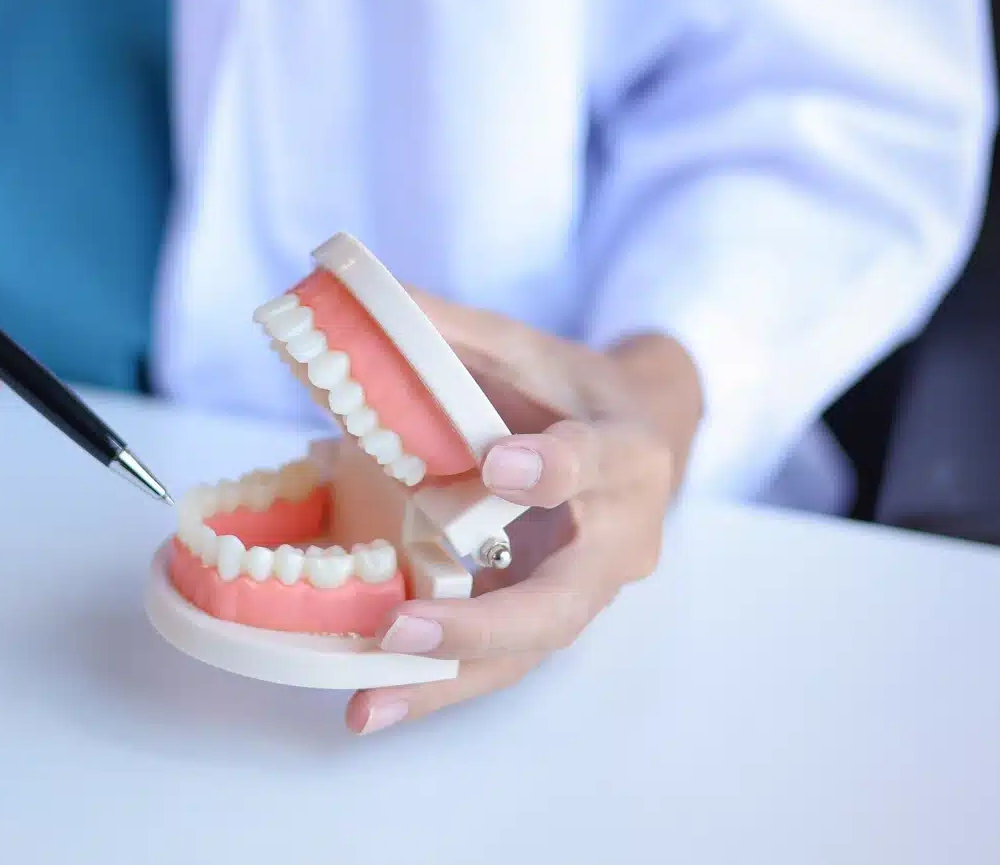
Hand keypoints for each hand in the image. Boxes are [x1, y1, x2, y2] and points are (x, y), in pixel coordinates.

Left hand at [344, 293, 702, 733]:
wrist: (640, 434)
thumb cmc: (573, 389)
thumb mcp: (526, 346)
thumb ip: (451, 329)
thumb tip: (359, 294)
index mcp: (626, 452)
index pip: (597, 462)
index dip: (552, 468)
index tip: (499, 466)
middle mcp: (621, 537)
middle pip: (564, 598)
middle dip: (484, 622)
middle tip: (404, 628)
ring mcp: (588, 592)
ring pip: (528, 650)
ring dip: (447, 678)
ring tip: (369, 702)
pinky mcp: (551, 619)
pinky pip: (501, 664)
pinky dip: (439, 686)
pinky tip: (372, 704)